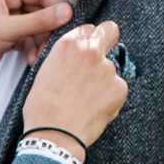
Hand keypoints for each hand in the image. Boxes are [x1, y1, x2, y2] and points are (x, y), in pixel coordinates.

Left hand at [0, 0, 72, 97]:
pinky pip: (29, 38)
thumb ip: (39, 21)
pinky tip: (32, 58)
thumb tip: (66, 12)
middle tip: (55, 42)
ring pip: (37, 26)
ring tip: (40, 54)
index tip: (69, 20)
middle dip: (48, 28)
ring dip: (41, 41)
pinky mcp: (8, 35)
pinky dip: (33, 48)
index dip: (56, 6)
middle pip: (40, 9)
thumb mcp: (7, 29)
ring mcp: (8, 17)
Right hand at [19, 17, 129, 162]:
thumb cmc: (43, 108)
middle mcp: (91, 51)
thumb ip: (66, 58)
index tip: (86, 50)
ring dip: (105, 78)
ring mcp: (108, 69)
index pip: (88, 29)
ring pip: (112, 66)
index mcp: (69, 44)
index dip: (87, 40)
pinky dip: (111, 96)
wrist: (55, 134)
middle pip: (110, 30)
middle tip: (102, 56)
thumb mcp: (46, 72)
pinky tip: (95, 107)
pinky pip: (119, 87)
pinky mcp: (120, 87)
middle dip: (108, 39)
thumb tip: (76, 57)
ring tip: (87, 98)